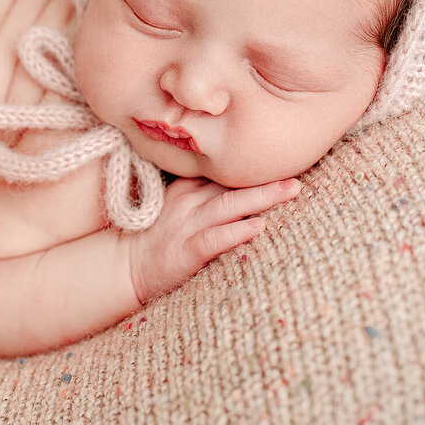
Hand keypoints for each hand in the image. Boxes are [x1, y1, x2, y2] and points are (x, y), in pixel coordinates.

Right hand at [126, 177, 300, 303]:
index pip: (224, 172)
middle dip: (266, 179)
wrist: (126, 266)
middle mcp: (189, 202)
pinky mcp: (185, 252)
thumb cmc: (156, 238)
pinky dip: (237, 232)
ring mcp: (186, 226)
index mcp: (187, 189)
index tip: (283, 159)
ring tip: (290, 190)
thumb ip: (204, 194)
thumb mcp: (178, 207)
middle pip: (232, 185)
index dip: (254, 167)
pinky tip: (258, 228)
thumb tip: (242, 186)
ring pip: (228, 206)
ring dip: (261, 197)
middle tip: (297, 172)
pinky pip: (214, 239)